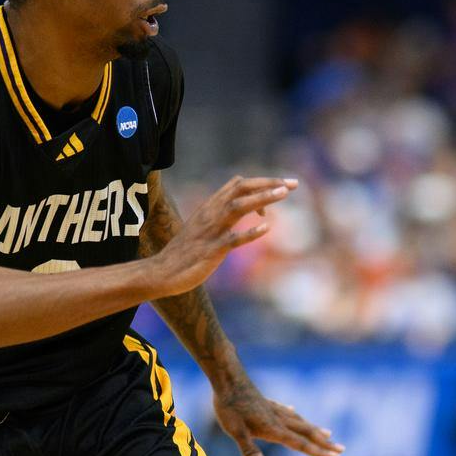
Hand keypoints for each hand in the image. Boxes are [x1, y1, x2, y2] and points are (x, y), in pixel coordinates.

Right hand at [152, 175, 294, 296]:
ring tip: (285, 194)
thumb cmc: (186, 251)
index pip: (238, 184)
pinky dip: (250, 233)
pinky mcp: (212, 251)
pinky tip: (267, 228)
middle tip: (293, 184)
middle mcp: (211, 214)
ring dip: (262, 198)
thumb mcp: (203, 226)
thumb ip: (221, 214)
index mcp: (210, 207)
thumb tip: (240, 205)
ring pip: (238, 207)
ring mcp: (211, 231)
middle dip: (268, 183)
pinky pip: (233, 239)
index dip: (262, 183)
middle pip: (241, 188)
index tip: (282, 187)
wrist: (162, 272)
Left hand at [213, 377, 344, 455]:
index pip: (301, 444)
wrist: (227, 379)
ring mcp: (274, 410)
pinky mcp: (267, 403)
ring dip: (315, 430)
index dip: (319, 452)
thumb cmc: (230, 407)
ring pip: (300, 421)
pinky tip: (293, 412)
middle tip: (342, 449)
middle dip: (325, 443)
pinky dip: (295, 415)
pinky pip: (286, 411)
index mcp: (274, 429)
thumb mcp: (235, 432)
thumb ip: (250, 452)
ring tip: (328, 434)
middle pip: (307, 433)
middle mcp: (279, 419)